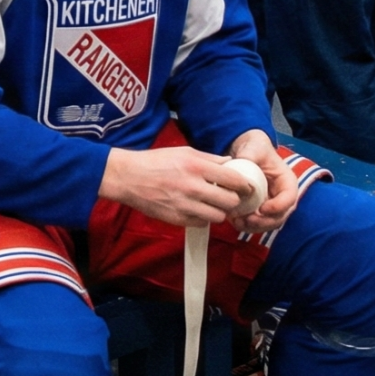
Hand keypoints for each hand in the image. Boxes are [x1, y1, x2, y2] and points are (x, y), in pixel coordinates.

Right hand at [97, 145, 250, 227]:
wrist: (129, 177)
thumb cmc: (155, 161)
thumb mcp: (184, 152)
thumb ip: (210, 159)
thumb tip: (231, 164)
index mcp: (197, 166)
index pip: (234, 180)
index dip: (244, 185)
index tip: (246, 187)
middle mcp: (193, 187)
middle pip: (230, 201)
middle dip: (234, 200)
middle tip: (231, 197)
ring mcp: (185, 205)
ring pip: (218, 216)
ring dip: (220, 211)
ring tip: (214, 204)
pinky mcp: (177, 219)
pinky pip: (202, 223)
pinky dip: (204, 218)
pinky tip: (198, 209)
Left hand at [227, 130, 299, 227]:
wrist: (246, 152)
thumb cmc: (254, 148)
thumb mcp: (254, 147)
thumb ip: (250, 155)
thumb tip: (241, 164)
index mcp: (287, 181)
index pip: (289, 198)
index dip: (278, 207)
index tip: (262, 209)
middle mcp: (281, 197)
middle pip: (280, 216)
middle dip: (264, 223)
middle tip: (247, 221)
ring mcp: (271, 205)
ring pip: (268, 224)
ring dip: (254, 227)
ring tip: (237, 222)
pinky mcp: (258, 211)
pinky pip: (255, 223)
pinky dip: (245, 226)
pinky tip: (233, 221)